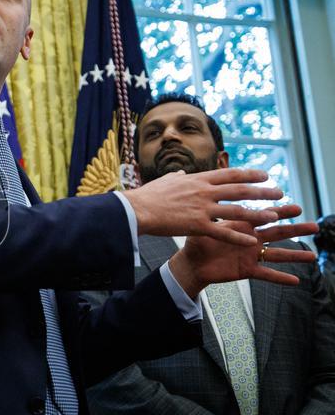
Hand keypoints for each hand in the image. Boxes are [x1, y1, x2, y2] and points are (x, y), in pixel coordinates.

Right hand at [125, 168, 283, 245]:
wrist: (136, 210)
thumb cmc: (148, 196)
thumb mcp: (165, 181)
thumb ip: (177, 177)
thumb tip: (182, 173)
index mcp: (198, 179)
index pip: (231, 174)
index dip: (251, 174)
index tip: (265, 175)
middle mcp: (204, 192)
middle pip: (240, 190)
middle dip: (262, 191)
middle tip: (279, 193)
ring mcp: (202, 208)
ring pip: (237, 211)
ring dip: (257, 214)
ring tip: (273, 216)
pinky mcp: (197, 225)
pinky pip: (222, 232)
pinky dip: (238, 237)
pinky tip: (251, 241)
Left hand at [166, 205, 318, 295]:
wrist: (192, 262)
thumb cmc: (198, 241)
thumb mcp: (208, 226)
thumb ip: (216, 215)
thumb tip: (213, 196)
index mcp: (243, 225)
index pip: (265, 216)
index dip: (280, 212)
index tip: (297, 208)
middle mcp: (251, 240)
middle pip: (277, 233)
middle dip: (296, 229)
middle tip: (314, 226)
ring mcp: (251, 255)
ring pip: (277, 255)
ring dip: (294, 256)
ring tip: (313, 256)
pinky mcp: (247, 270)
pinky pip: (266, 275)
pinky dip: (280, 278)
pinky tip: (296, 281)